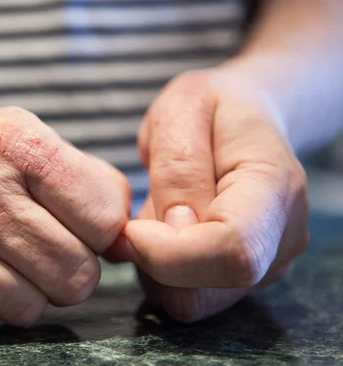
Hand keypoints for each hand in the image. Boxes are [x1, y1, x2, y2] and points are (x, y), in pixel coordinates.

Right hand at [0, 106, 129, 341]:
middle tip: (38, 250)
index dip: (99, 231)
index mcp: (14, 141)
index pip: (104, 219)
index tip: (76, 225)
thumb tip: (127, 245)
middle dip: (67, 270)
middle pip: (74, 275)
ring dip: (22, 293)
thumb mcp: (27, 139)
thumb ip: (88, 184)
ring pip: (27, 310)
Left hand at [106, 70, 308, 321]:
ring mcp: (265, 264)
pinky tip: (164, 231)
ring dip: (155, 267)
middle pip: (208, 289)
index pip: (232, 251)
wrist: (245, 117)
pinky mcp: (242, 278)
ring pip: (192, 300)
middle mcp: (280, 239)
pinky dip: (163, 272)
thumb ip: (178, 168)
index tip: (129, 226)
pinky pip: (189, 295)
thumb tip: (173, 231)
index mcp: (274, 189)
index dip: (168, 253)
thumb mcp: (183, 111)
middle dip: (153, 261)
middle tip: (136, 215)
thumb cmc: (214, 108)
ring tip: (156, 215)